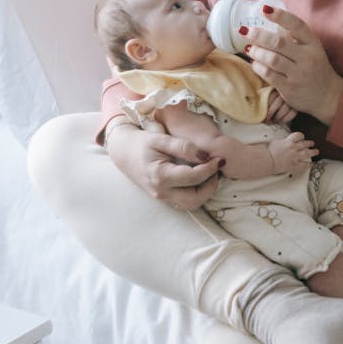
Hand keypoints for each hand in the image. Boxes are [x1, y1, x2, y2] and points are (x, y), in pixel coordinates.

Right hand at [106, 121, 220, 210]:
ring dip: (205, 192)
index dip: (210, 168)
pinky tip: (199, 177)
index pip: (193, 177)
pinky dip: (197, 192)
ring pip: (191, 204)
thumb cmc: (141, 143)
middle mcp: (161, 191)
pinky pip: (185, 200)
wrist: (123, 152)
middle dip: (211, 186)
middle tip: (216, 168)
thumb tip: (205, 155)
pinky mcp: (165, 197)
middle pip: (195, 199)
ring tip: (209, 174)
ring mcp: (162, 197)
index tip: (219, 158)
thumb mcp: (161, 139)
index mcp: (160, 176)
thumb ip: (183, 147)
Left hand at [245, 6, 342, 124]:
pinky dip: (258, 67)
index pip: (297, 25)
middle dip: (259, 35)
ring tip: (249, 48)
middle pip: (279, 43)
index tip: (265, 10)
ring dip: (257, 52)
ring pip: (272, 59)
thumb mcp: (310, 48)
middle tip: (245, 30)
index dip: (280, 16)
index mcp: (312, 43)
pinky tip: (254, 63)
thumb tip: (268, 19)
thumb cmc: (314, 66)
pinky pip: (269, 75)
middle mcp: (307, 58)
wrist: (327, 95)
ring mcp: (299, 74)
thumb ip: (293, 37)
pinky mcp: (290, 88)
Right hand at [267, 131, 317, 173]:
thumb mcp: (275, 142)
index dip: (301, 136)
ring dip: (313, 152)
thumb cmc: (269, 152)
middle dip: (309, 143)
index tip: (302, 137)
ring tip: (316, 151)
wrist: (268, 161)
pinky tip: (311, 164)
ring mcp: (295, 157)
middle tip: (312, 143)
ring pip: (307, 153)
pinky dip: (308, 165)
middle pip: (305, 144)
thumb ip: (280, 141)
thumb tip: (280, 141)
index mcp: (288, 142)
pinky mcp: (294, 166)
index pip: (298, 136)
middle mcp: (293, 149)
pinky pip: (304, 165)